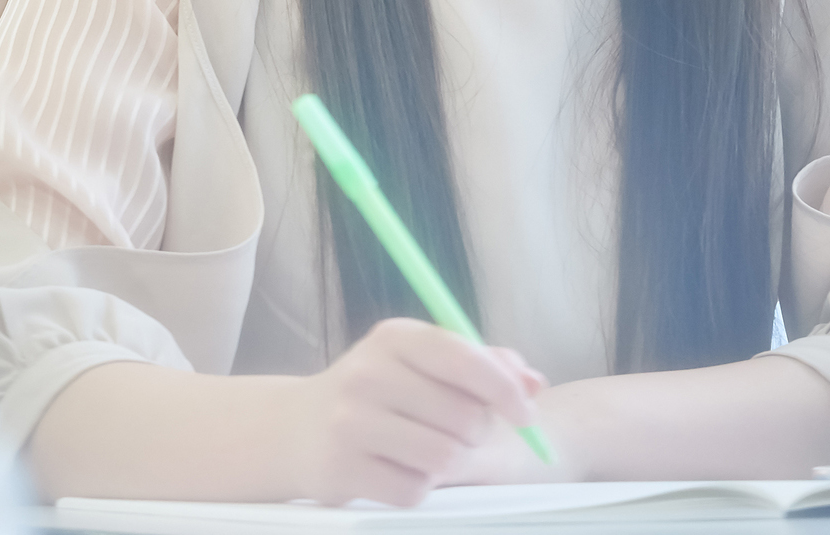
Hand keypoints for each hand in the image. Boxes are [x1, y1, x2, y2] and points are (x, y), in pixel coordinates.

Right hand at [277, 318, 547, 506]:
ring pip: (444, 457)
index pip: (463, 357)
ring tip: (421, 450)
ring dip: (445, 463)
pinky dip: (416, 487)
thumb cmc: (376, 393)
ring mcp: (351, 421)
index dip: (505, 390)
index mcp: (393, 338)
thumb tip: (532, 382)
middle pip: (464, 417)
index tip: (526, 415)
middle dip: (472, 433)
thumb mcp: (420, 363)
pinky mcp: (342, 467)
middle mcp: (368, 372)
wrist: (296, 428)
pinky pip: (414, 490)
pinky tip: (394, 469)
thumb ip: (480, 364)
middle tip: (449, 431)